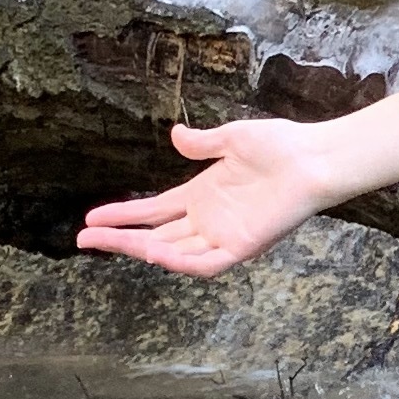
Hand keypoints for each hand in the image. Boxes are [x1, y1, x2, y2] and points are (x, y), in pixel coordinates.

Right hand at [77, 98, 398, 275]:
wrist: (315, 157)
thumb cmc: (282, 145)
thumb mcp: (232, 139)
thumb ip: (202, 143)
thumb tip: (174, 135)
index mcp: (203, 195)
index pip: (153, 211)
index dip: (123, 214)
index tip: (92, 217)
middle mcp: (208, 220)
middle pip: (154, 234)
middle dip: (119, 237)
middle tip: (83, 238)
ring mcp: (224, 235)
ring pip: (172, 251)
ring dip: (140, 249)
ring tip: (105, 242)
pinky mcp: (242, 247)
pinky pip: (204, 263)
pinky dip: (179, 261)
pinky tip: (153, 253)